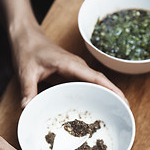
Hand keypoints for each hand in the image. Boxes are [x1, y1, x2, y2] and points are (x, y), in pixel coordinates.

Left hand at [0, 0, 127, 107]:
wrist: (26, 37)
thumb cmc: (28, 49)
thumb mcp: (26, 71)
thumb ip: (28, 90)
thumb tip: (28, 109)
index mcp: (70, 64)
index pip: (96, 78)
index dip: (111, 90)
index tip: (123, 101)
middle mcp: (77, 67)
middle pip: (101, 82)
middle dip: (114, 95)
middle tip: (124, 113)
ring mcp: (75, 70)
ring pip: (95, 84)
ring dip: (106, 95)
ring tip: (116, 112)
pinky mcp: (71, 73)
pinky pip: (86, 85)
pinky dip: (94, 94)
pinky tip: (96, 106)